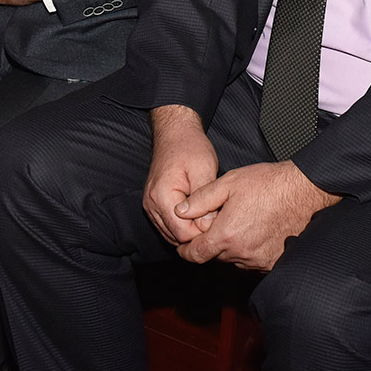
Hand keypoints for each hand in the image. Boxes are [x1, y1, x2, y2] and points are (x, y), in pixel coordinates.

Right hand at [143, 105, 219, 246]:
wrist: (175, 133)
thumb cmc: (190, 147)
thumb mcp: (204, 169)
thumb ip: (205, 200)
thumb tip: (209, 226)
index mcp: (162, 197)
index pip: (183, 233)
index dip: (203, 232)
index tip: (219, 222)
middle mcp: (152, 205)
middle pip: (176, 237)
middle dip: (198, 233)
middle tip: (217, 220)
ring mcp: (151, 206)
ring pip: (172, 235)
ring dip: (191, 231)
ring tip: (209, 217)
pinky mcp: (154, 205)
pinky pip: (169, 226)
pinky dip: (183, 226)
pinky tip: (199, 215)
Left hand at [178, 159, 339, 271]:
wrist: (304, 190)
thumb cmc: (269, 183)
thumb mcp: (228, 183)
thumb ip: (200, 200)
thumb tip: (181, 211)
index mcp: (227, 234)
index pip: (196, 255)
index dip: (186, 251)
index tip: (185, 246)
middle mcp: (242, 253)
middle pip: (215, 256)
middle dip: (212, 243)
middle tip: (219, 224)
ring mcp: (259, 260)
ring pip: (235, 260)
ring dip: (232, 247)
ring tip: (242, 224)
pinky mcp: (274, 262)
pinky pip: (253, 263)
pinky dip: (249, 252)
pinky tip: (256, 232)